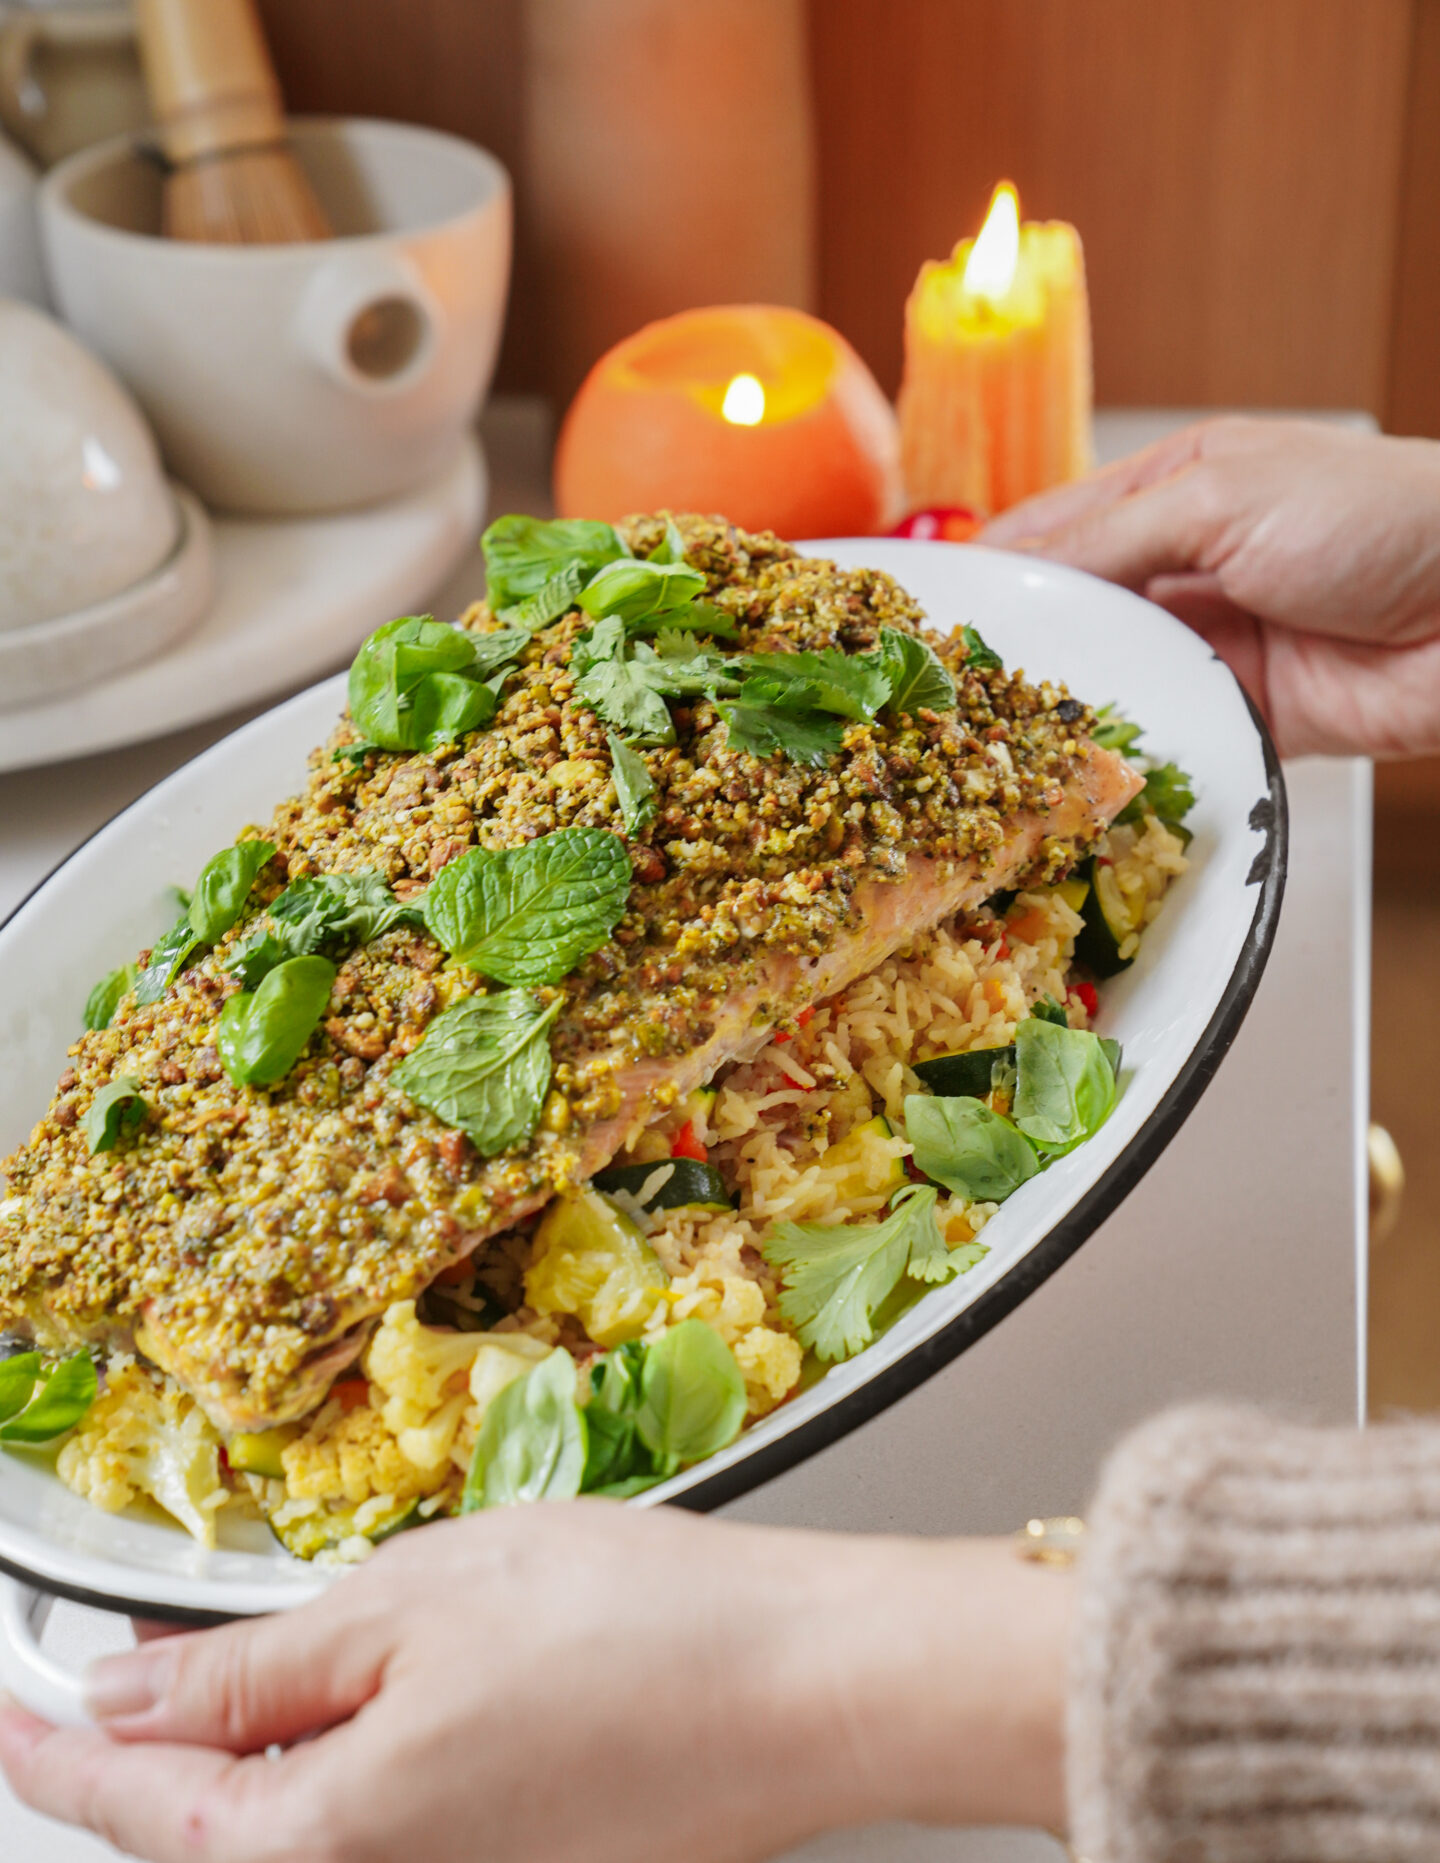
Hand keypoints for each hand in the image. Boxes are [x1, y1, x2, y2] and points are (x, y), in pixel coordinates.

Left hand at [0, 1506, 1070, 1862]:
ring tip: (196, 1676)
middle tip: (79, 1680)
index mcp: (333, 1834)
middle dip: (134, 1756)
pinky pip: (374, 1819)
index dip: (51, 1750)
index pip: (138, 1806)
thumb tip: (130, 1697)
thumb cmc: (642, 1633)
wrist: (812, 1685)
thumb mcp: (420, 1602)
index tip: (3, 1706)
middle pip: (210, 1834)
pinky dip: (328, 1759)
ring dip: (236, 1753)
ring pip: (293, 1826)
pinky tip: (337, 1693)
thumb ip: (258, 1665)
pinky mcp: (517, 1857)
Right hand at [981, 416, 1439, 757]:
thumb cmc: (1376, 516)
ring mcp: (1214, 645)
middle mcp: (1184, 568)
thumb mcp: (1220, 496)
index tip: (923, 614)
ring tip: (998, 735)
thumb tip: (1012, 568)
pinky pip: (1167, 738)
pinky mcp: (1245, 716)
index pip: (1051, 531)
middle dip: (1018, 648)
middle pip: (1073, 614)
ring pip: (1111, 681)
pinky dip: (1128, 752)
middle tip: (947, 691)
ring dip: (1069, 705)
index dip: (987, 569)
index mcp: (1172, 489)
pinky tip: (1081, 766)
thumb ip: (1110, 538)